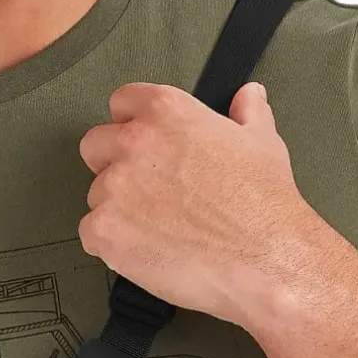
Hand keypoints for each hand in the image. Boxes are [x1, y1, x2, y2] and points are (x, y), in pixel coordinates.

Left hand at [76, 77, 317, 324]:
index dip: (131, 125)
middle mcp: (134, 142)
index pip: (121, 102)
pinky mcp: (105, 230)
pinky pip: (90, 234)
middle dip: (114, 166)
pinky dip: (111, 245)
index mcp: (166, 111)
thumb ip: (247, 114)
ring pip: (96, 195)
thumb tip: (249, 96)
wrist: (266, 260)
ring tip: (160, 230)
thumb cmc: (265, 205)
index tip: (145, 146)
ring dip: (118, 211)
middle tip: (148, 193)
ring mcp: (114, 187)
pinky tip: (146, 251)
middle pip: (96, 146)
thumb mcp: (263, 144)